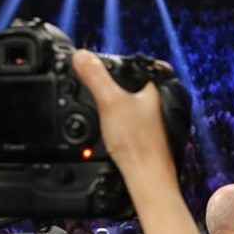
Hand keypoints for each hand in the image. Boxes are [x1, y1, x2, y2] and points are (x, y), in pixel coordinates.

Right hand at [71, 50, 175, 182]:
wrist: (146, 178)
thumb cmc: (137, 144)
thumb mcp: (109, 102)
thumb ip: (95, 76)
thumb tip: (81, 56)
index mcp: (150, 88)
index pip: (126, 65)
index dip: (105, 64)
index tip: (86, 67)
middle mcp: (152, 102)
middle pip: (122, 84)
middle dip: (103, 86)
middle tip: (84, 88)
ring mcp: (147, 119)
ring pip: (120, 103)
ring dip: (104, 105)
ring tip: (91, 110)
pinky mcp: (140, 135)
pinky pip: (120, 120)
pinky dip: (109, 121)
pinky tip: (102, 130)